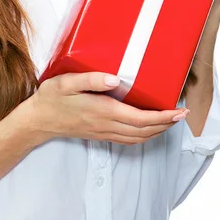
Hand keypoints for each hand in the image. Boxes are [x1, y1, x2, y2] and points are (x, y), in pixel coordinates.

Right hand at [30, 72, 189, 145]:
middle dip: (166, 124)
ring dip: (157, 131)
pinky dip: (143, 135)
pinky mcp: (100, 135)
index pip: (140, 118)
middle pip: (144, 131)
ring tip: (170, 121)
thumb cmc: (52, 98)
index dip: (163, 117)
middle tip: (182, 115)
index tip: (179, 111)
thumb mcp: (66, 82)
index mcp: (102, 111)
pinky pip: (128, 140)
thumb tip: (115, 79)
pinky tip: (147, 128)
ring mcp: (103, 132)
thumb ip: (91, 79)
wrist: (37, 120)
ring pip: (138, 138)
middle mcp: (106, 125)